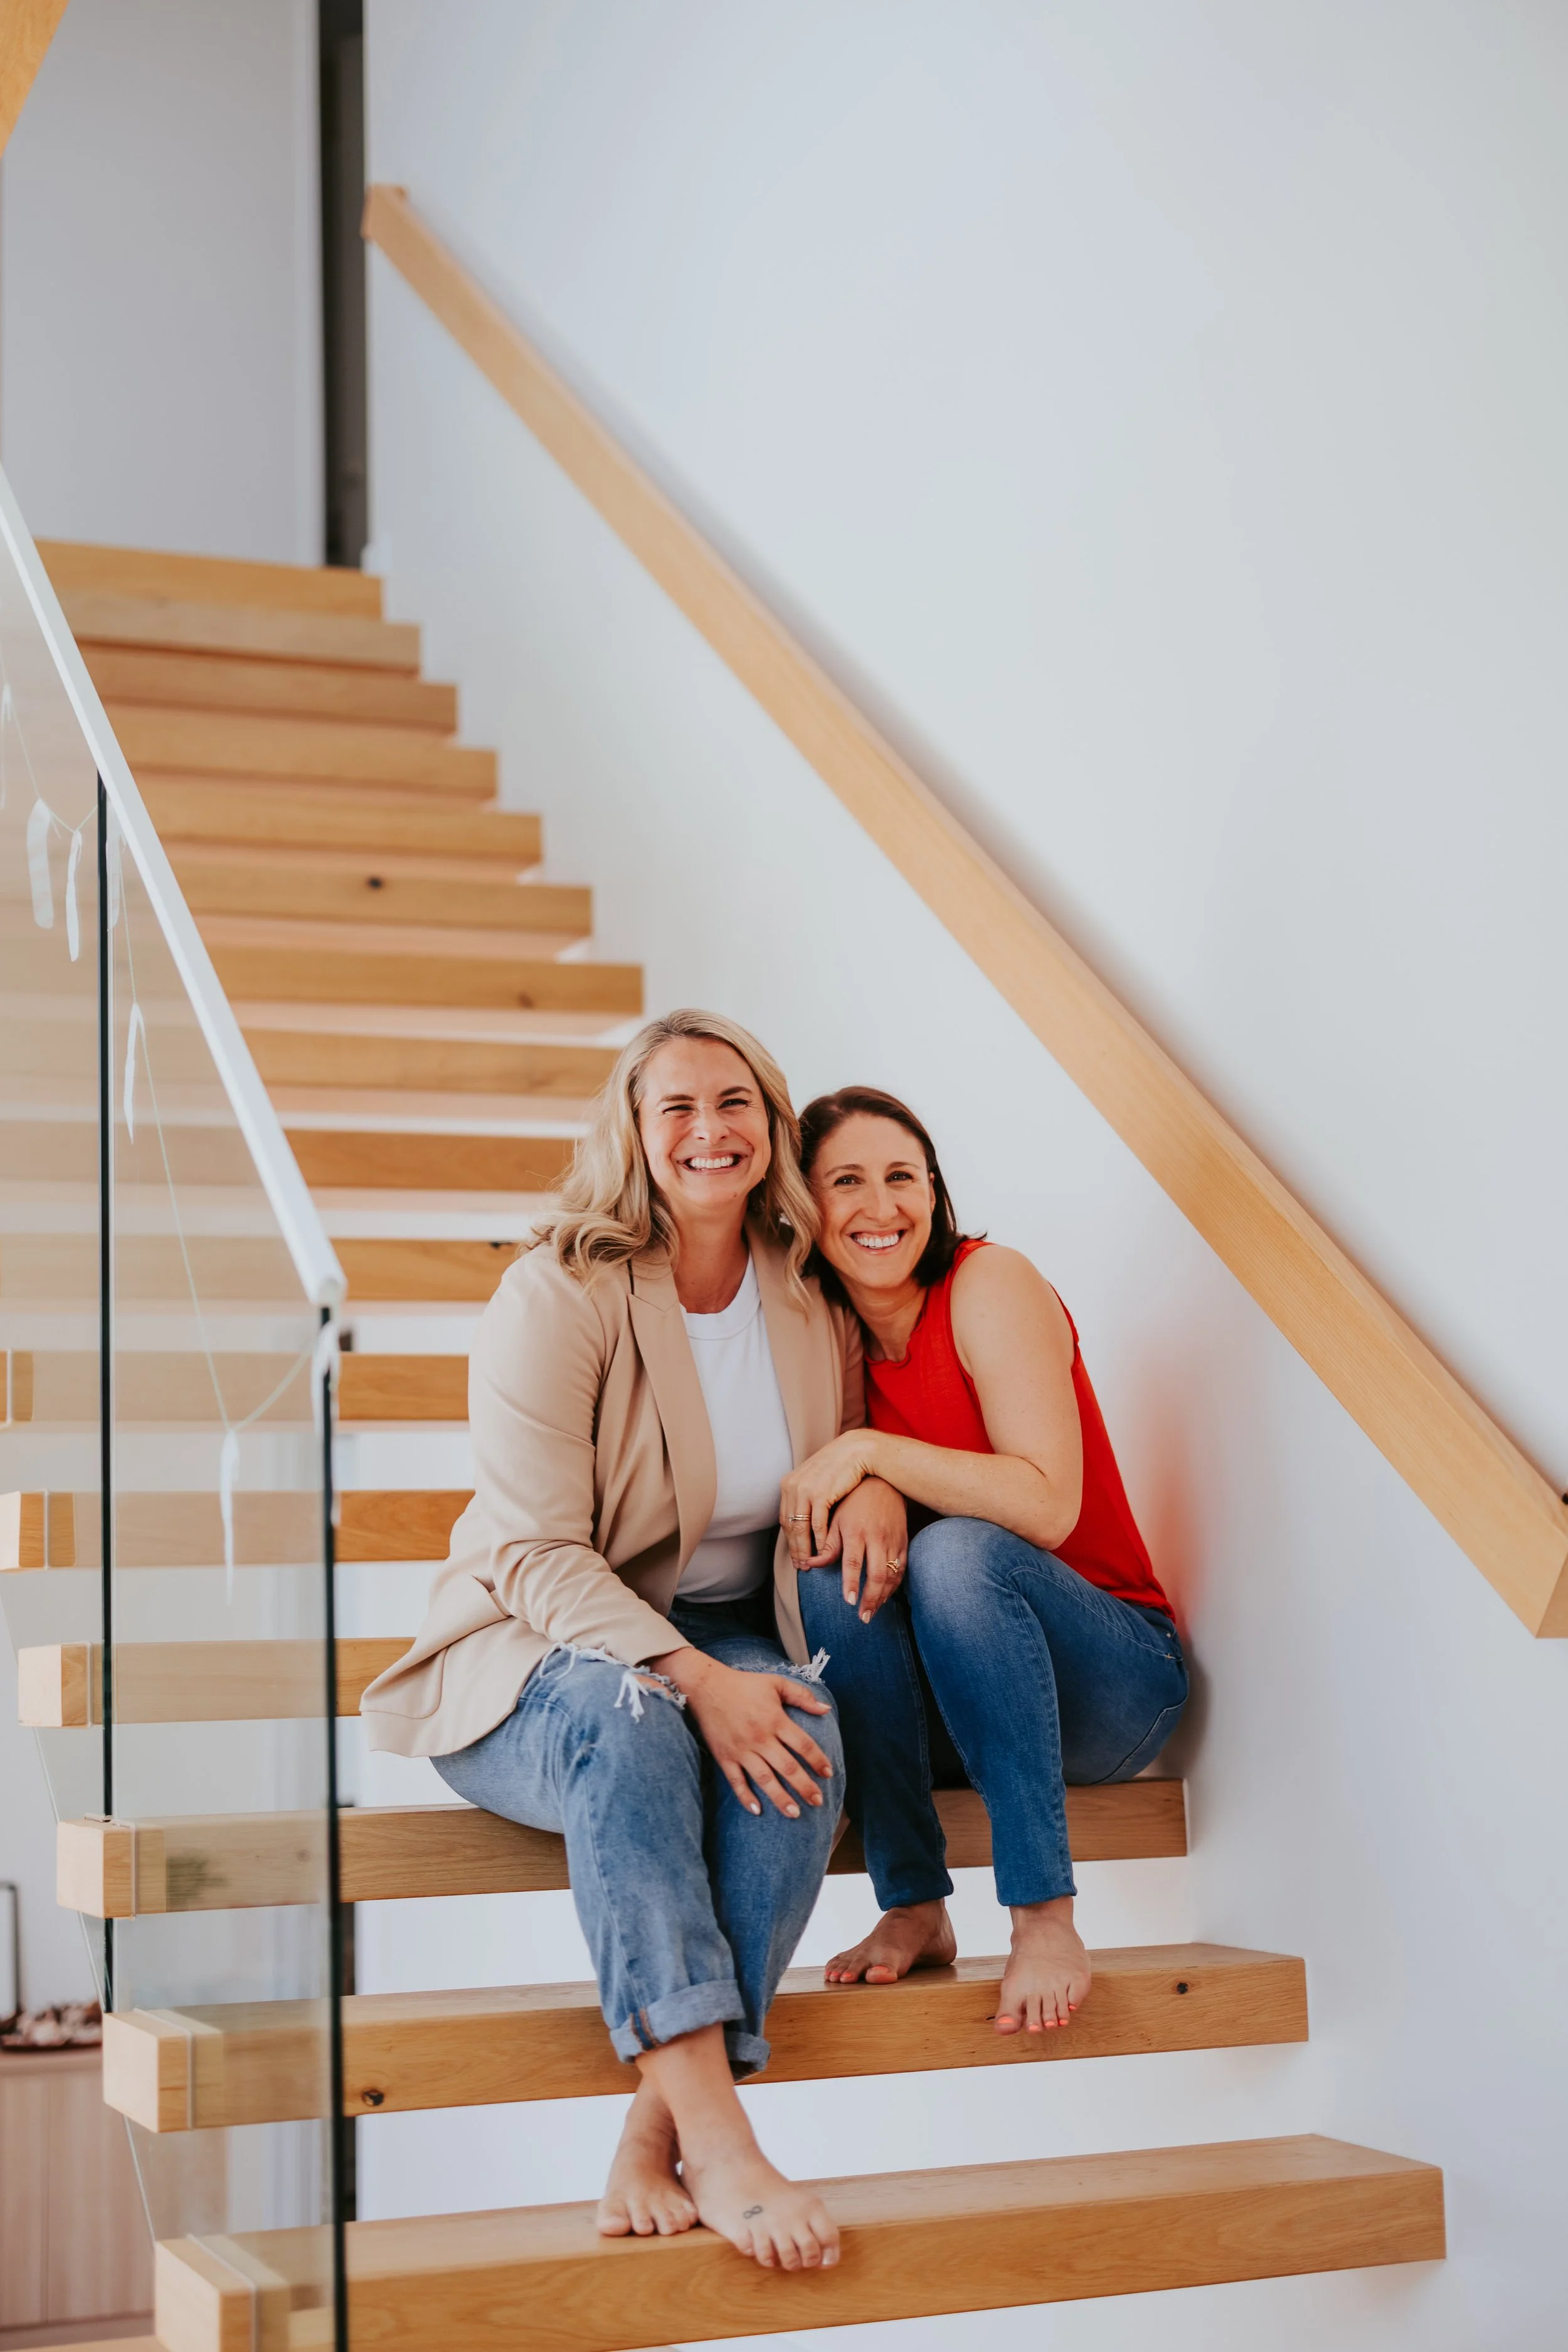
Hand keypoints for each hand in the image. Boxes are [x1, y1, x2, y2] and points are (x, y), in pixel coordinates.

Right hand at [649, 1648, 834, 1818]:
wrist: (706, 1686)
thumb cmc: (744, 1684)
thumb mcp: (776, 1683)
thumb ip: (802, 1696)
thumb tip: (826, 1709)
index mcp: (775, 1720)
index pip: (803, 1745)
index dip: (818, 1760)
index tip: (828, 1773)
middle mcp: (760, 1738)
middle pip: (787, 1767)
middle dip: (805, 1786)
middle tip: (818, 1802)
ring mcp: (741, 1750)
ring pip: (765, 1779)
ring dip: (780, 1798)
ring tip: (795, 1813)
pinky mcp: (724, 1757)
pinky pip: (736, 1781)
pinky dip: (745, 1797)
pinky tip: (757, 1810)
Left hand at [781, 1431, 883, 1565]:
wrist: (857, 1450)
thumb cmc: (840, 1466)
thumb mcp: (816, 1480)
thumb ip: (807, 1496)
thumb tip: (803, 1517)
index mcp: (789, 1483)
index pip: (785, 1519)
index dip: (790, 1541)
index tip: (796, 1555)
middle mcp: (792, 1487)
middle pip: (790, 1526)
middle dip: (795, 1549)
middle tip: (802, 1566)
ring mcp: (804, 1490)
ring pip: (801, 1528)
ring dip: (805, 1549)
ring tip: (811, 1563)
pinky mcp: (819, 1493)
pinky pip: (817, 1524)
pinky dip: (819, 1540)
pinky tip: (823, 1550)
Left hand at [806, 1477, 907, 1622]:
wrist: (884, 1482)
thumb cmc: (854, 1502)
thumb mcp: (836, 1519)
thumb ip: (828, 1545)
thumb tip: (812, 1564)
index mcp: (856, 1531)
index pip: (853, 1562)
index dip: (852, 1583)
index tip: (849, 1602)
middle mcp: (876, 1537)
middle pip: (877, 1573)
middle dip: (871, 1598)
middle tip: (864, 1617)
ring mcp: (892, 1540)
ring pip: (891, 1574)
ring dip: (884, 1596)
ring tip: (873, 1611)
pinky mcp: (903, 1541)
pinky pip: (901, 1568)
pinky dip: (895, 1585)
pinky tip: (886, 1596)